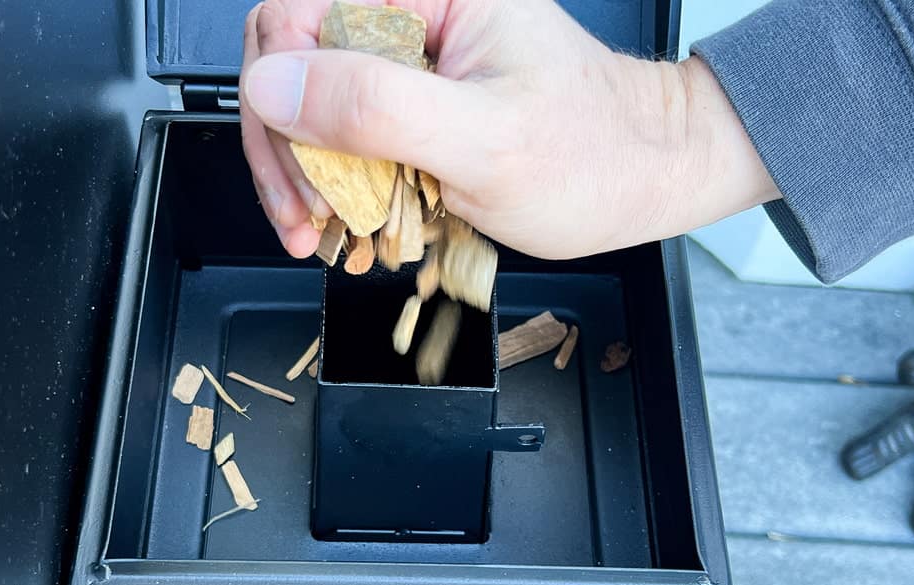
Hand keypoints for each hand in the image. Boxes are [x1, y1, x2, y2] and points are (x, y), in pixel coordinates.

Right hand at [239, 0, 778, 259]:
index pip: (297, 12)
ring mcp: (410, 61)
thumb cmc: (592, 157)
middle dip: (283, 144)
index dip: (276, 91)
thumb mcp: (483, 141)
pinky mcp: (412, 104)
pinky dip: (334, 185)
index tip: (295, 168)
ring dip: (301, 173)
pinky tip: (346, 226)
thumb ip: (377, 108)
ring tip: (320, 233)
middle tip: (304, 216)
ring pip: (309, 102)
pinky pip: (344, 134)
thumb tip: (272, 85)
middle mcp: (414, 14)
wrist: (641, 178)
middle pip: (291, 58)